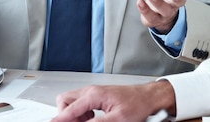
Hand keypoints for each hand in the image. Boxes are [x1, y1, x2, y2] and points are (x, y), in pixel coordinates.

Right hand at [52, 81, 175, 121]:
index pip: (69, 109)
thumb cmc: (138, 104)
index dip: (60, 119)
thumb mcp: (118, 119)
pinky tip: (91, 119)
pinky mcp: (97, 97)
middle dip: (66, 115)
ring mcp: (93, 93)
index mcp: (94, 95)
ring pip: (72, 102)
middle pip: (65, 100)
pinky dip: (81, 113)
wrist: (149, 97)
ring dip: (74, 115)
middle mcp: (91, 91)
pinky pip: (81, 104)